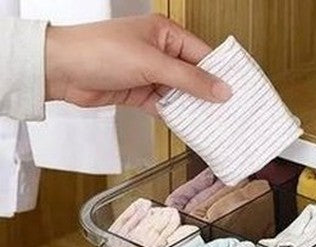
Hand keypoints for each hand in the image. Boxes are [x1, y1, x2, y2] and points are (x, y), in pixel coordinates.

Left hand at [44, 14, 231, 112]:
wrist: (61, 70)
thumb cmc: (99, 51)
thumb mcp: (152, 63)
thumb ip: (190, 79)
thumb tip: (220, 89)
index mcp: (164, 34)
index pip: (201, 54)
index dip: (219, 74)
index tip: (237, 92)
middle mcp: (159, 52)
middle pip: (193, 76)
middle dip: (208, 94)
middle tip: (229, 112)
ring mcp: (149, 74)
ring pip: (180, 94)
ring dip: (192, 108)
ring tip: (214, 123)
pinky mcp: (139, 93)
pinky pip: (165, 107)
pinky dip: (175, 117)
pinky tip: (189, 126)